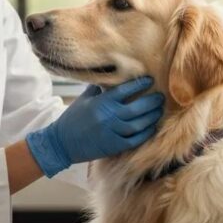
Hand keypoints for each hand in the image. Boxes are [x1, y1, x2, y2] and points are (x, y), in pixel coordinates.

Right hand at [25, 76, 163, 177]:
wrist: (61, 142)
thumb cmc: (73, 118)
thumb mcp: (84, 99)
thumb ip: (98, 88)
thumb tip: (111, 76)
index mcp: (101, 102)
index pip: (125, 90)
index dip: (139, 84)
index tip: (149, 80)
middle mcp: (108, 116)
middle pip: (136, 108)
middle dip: (151, 102)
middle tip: (161, 97)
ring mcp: (111, 132)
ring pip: (138, 124)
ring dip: (151, 117)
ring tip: (159, 111)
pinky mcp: (113, 146)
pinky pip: (134, 140)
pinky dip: (144, 134)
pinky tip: (151, 128)